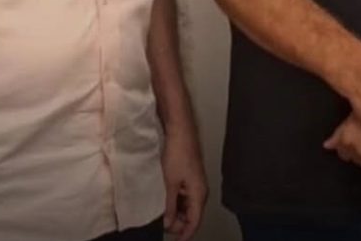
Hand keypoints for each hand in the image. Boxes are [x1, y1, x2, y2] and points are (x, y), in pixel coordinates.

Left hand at [160, 124, 208, 240]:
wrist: (180, 130)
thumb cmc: (178, 151)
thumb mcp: (169, 183)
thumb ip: (169, 206)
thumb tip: (167, 222)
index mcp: (199, 193)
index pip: (195, 222)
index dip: (184, 234)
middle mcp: (200, 189)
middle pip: (192, 215)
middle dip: (178, 223)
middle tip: (162, 225)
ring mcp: (195, 182)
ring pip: (187, 206)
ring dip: (175, 212)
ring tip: (161, 212)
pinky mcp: (189, 176)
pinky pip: (184, 196)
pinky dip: (175, 201)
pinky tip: (164, 200)